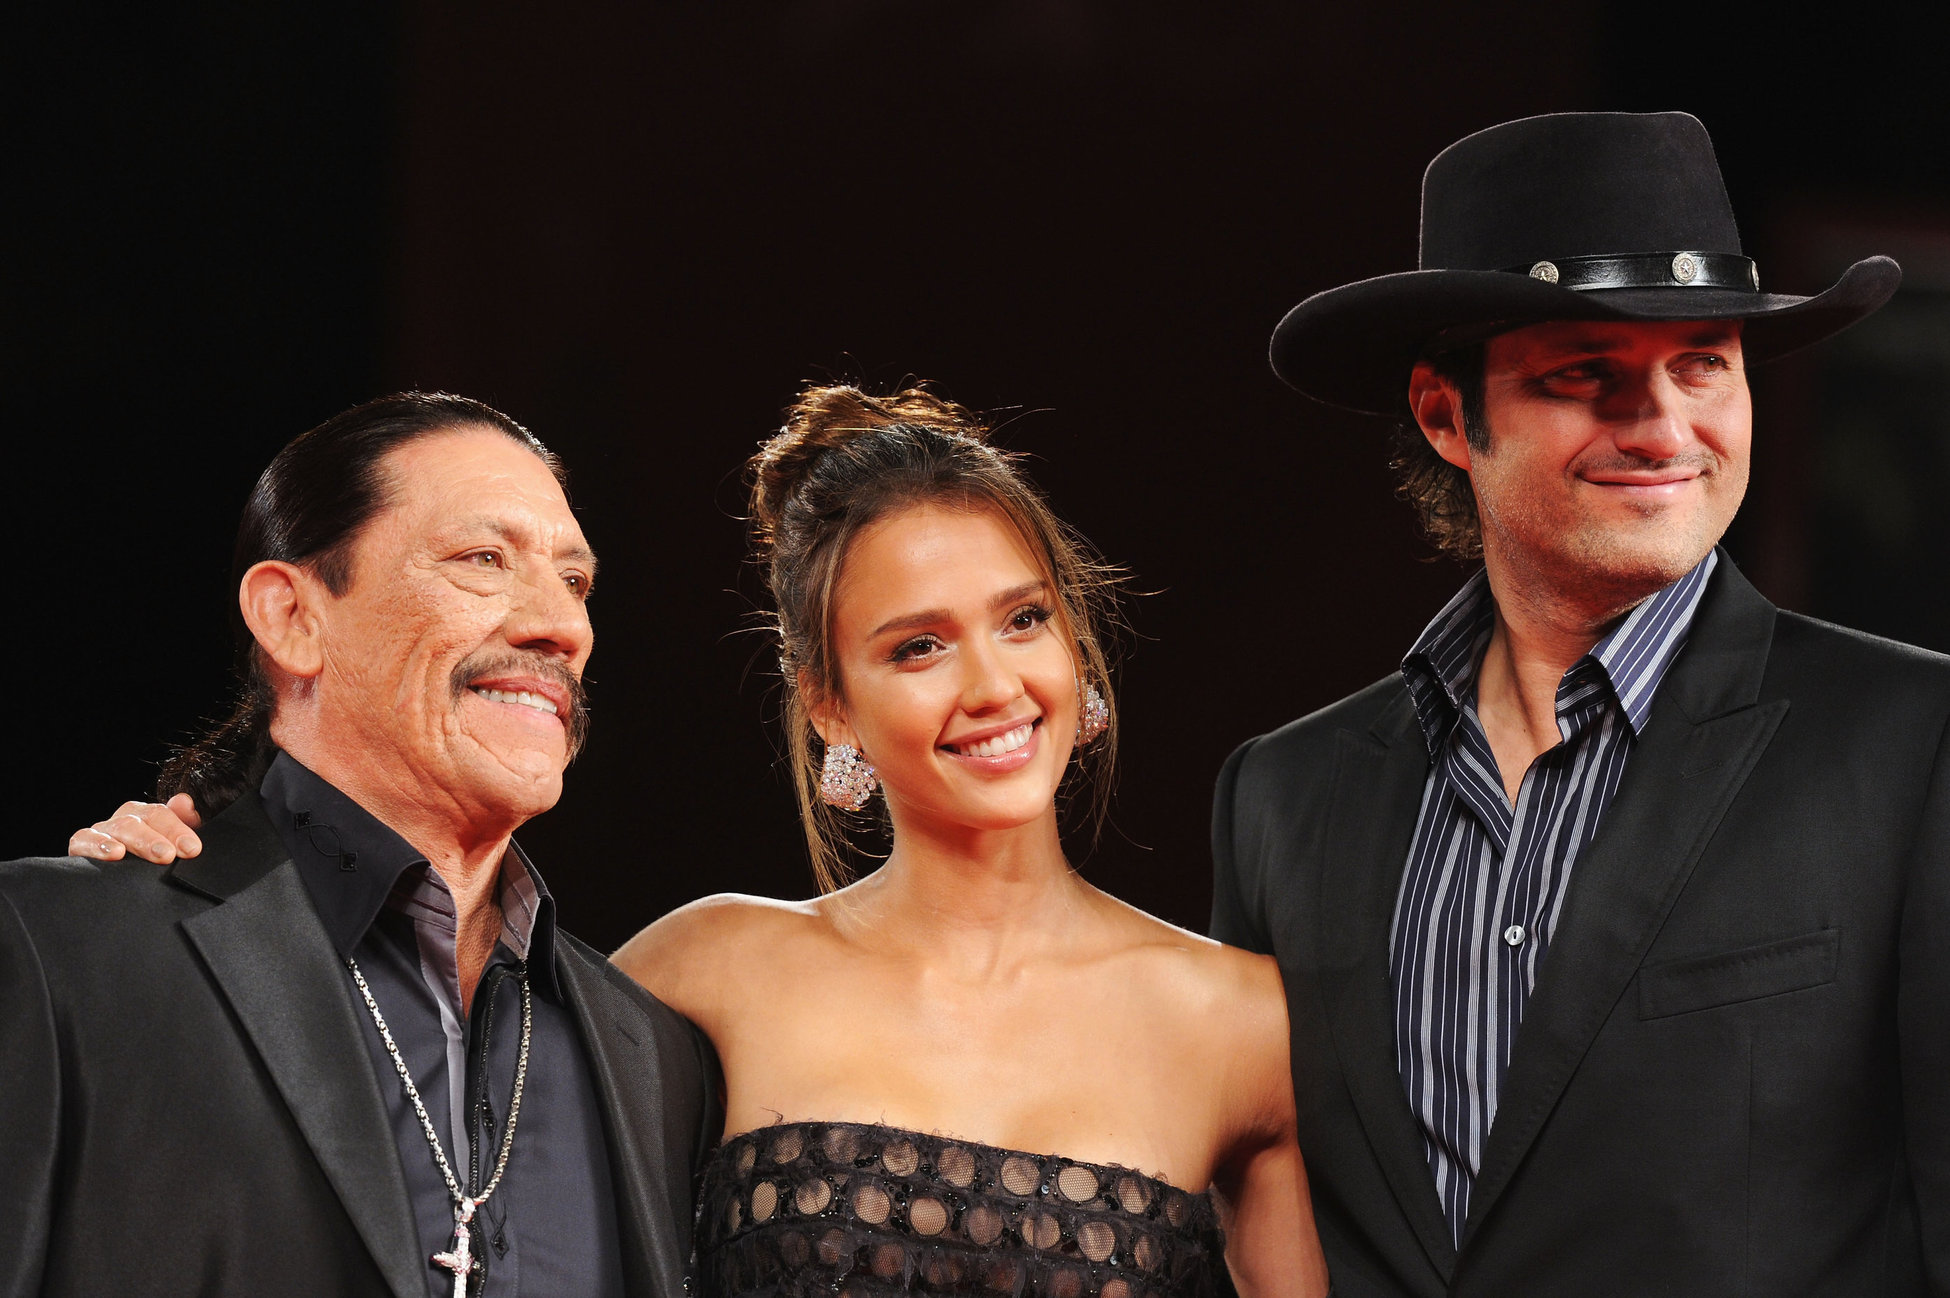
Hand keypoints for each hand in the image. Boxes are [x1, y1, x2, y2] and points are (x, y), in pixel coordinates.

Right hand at [69, 794, 203, 863]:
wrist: (122, 892)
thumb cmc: (153, 864)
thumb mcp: (173, 845)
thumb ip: (184, 823)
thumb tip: (184, 802)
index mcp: (147, 816)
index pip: (161, 814)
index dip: (177, 829)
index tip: (192, 848)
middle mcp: (124, 819)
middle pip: (140, 819)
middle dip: (157, 838)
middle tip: (169, 855)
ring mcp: (102, 831)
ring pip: (118, 828)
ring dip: (136, 840)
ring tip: (150, 854)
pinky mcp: (80, 845)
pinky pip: (84, 839)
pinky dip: (98, 845)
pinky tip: (114, 854)